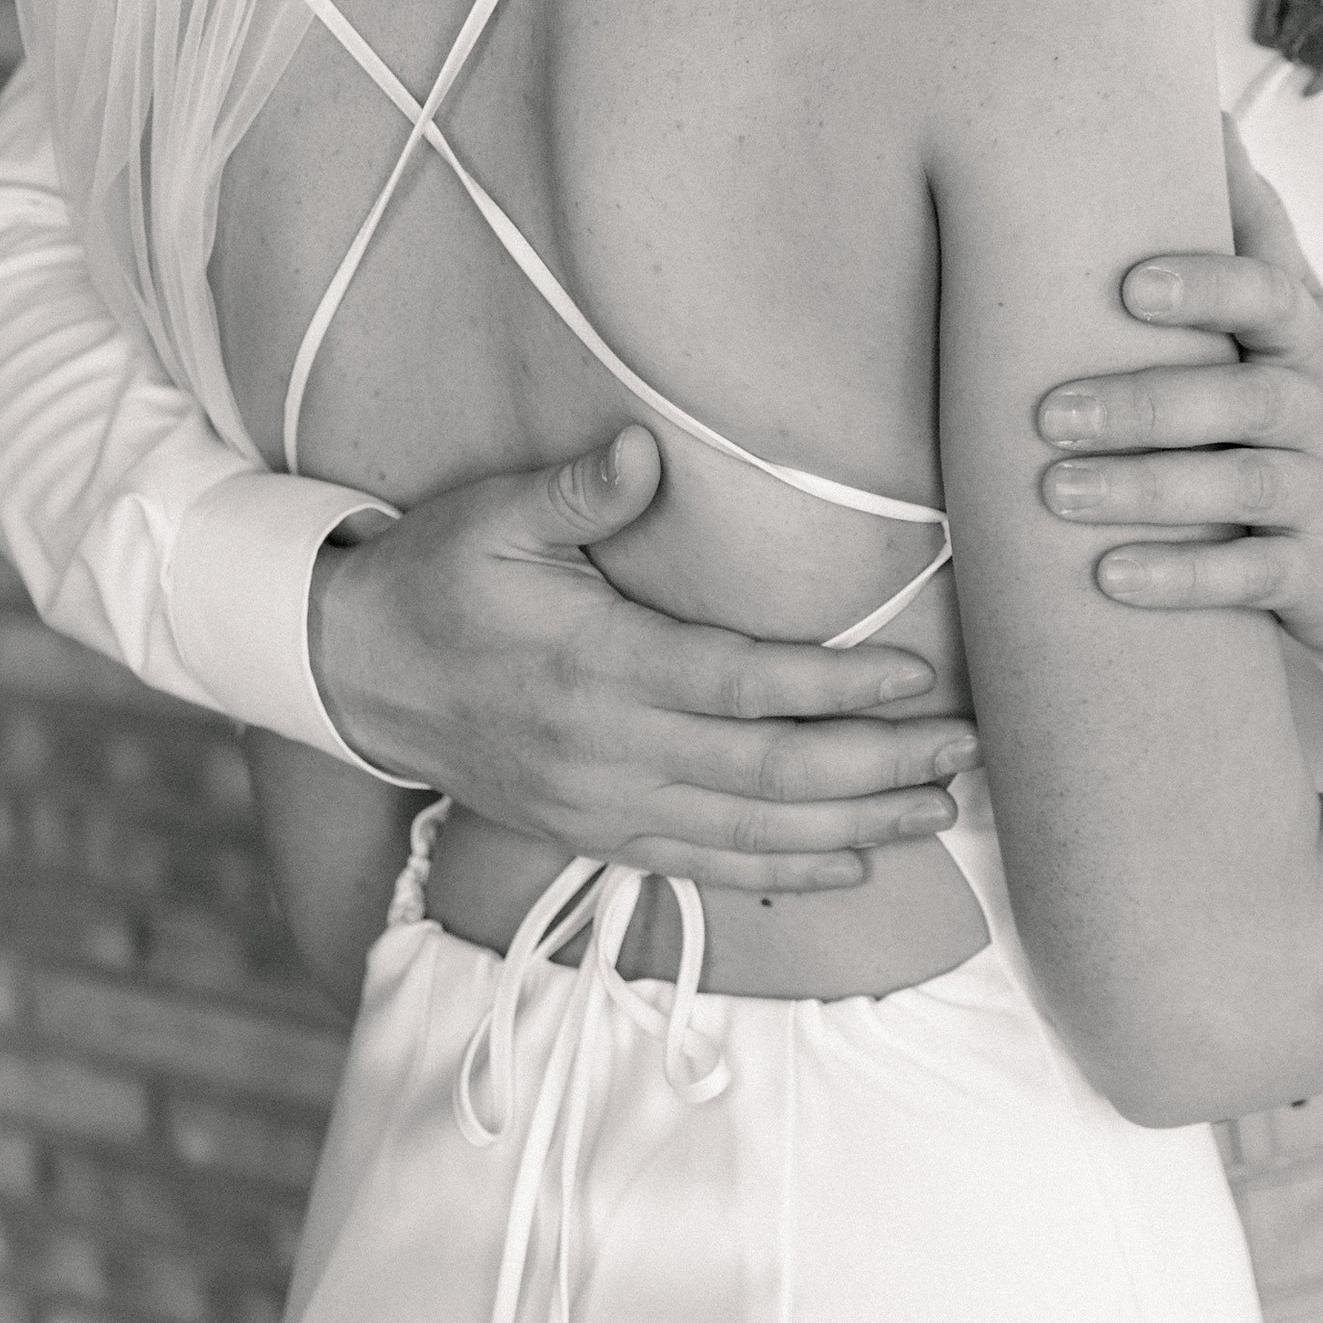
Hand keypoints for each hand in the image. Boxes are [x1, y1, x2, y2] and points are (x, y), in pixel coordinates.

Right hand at [308, 427, 975, 893]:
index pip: (744, 684)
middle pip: (769, 770)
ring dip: (855, 826)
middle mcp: (610, 750)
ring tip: (940, 808)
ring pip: (752, 830)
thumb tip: (644, 451)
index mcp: (598, 666)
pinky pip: (704, 867)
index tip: (919, 675)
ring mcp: (604, 805)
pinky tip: (853, 864)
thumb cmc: (437, 579)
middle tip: (966, 751)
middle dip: (878, 765)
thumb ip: (576, 491)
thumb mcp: (493, 517)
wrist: (355, 675)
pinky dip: (783, 871)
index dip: (837, 686)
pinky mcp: (596, 833)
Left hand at [1037, 121, 1322, 654]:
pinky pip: (1248, 578)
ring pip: (1237, 489)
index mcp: (1307, 338)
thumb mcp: (1300, 314)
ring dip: (1145, 493)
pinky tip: (1107, 578)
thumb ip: (1251, 227)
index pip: (1267, 298)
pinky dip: (1180, 577)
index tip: (1128, 285)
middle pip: (1242, 400)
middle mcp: (1322, 410)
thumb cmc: (1313, 403)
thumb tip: (1201, 108)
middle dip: (1144, 405)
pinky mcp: (1314, 572)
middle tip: (1047, 414)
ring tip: (1056, 495)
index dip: (1204, 287)